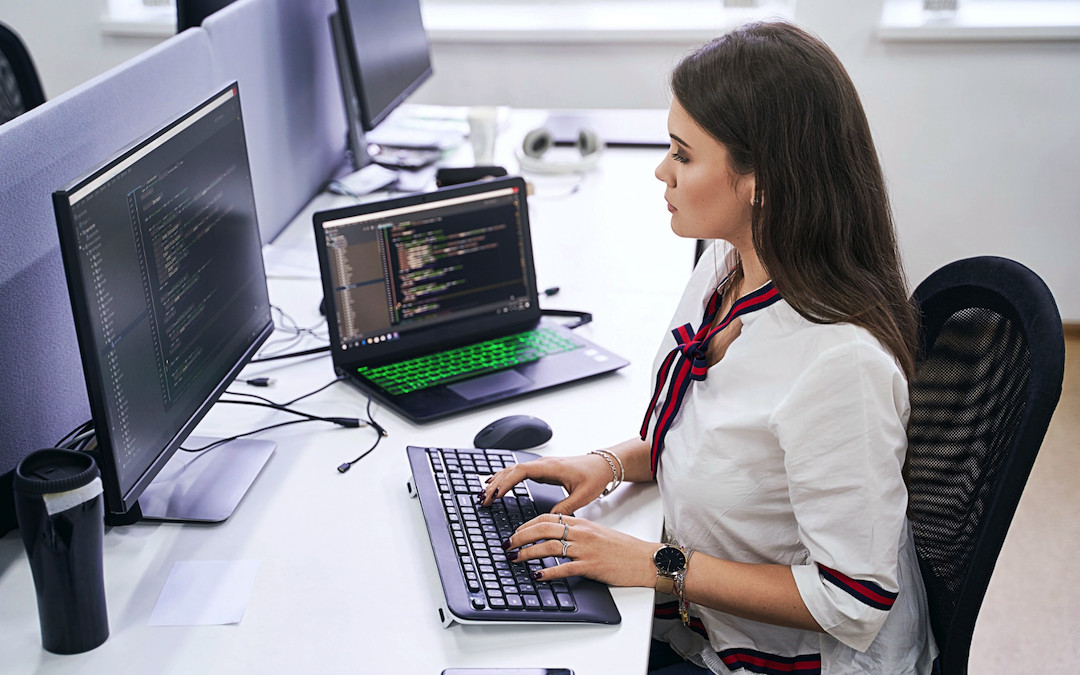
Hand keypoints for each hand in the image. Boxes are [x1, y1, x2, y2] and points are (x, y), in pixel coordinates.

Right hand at [477, 453, 613, 513]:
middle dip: (496, 484)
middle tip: (484, 500)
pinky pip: (519, 472)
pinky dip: (506, 478)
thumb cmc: (595, 476)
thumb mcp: (582, 496)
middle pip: (511, 470)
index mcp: (550, 468)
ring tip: (485, 494)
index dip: (505, 483)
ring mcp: (542, 466)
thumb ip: (565, 508)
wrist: (604, 465)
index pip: (520, 472)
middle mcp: (543, 464)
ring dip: (498, 480)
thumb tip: (549, 520)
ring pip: (513, 469)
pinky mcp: (543, 470)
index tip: (495, 495)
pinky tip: (498, 484)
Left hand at [503, 513, 657, 587]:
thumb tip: (555, 536)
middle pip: (544, 529)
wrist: (645, 559)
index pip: (548, 517)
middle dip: (521, 536)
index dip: (528, 524)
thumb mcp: (597, 533)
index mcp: (582, 523)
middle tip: (507, 544)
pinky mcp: (591, 566)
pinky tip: (537, 576)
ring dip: (528, 553)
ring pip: (550, 547)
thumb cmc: (623, 548)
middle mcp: (582, 533)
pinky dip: (548, 572)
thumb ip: (577, 532)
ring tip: (515, 558)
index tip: (516, 531)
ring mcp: (586, 549)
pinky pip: (564, 568)